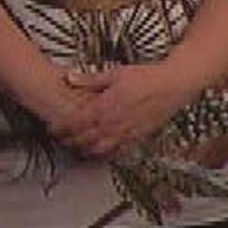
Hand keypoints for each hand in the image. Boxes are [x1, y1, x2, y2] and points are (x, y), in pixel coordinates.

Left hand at [57, 62, 192, 160]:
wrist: (173, 85)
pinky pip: (118, 151)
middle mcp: (114, 123)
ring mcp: (126, 132)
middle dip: (70, 141)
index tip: (53, 129)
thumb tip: (69, 77)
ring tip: (78, 148)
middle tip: (62, 141)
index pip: (75, 122)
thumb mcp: (115, 73)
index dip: (61, 128)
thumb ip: (90, 79)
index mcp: (105, 106)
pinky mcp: (138, 137)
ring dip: (86, 150)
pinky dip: (107, 153)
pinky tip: (102, 151)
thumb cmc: (147, 77)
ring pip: (99, 149)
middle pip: (84, 139)